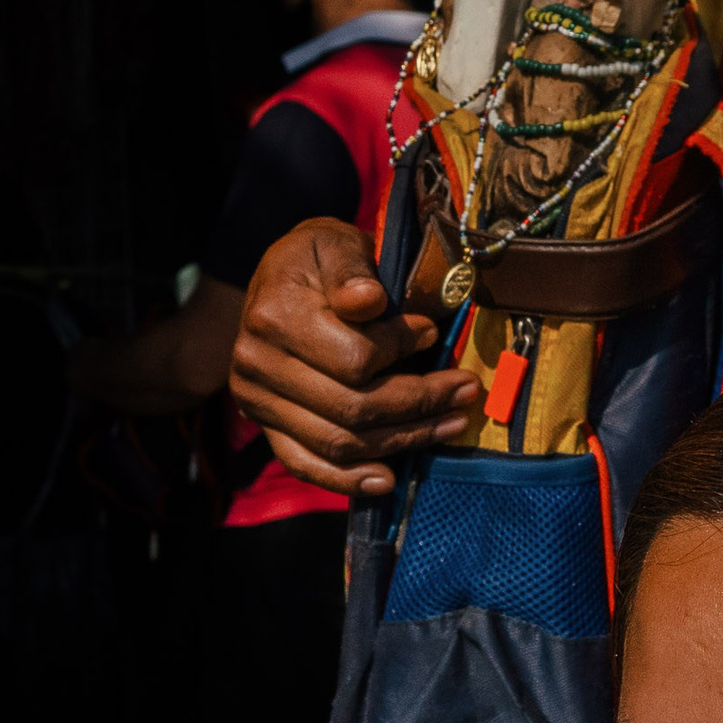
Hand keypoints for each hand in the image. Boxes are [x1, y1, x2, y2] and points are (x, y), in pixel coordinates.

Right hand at [227, 217, 482, 496]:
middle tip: (466, 390)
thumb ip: (352, 270)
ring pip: (338, 442)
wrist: (276, 280)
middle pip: (351, 407)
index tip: (432, 331)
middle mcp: (256, 364)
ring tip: (452, 424)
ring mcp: (257, 402)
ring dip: (403, 440)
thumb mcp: (334, 243)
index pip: (353, 356)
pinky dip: (347, 480)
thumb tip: (370, 301)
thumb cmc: (317, 259)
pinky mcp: (265, 426)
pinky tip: (388, 479)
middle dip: (420, 403)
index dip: (402, 349)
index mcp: (274, 315)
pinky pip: (305, 464)